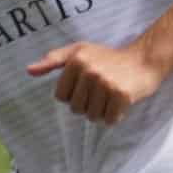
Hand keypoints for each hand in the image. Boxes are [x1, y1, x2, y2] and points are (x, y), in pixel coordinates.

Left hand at [27, 41, 162, 124]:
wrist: (143, 60)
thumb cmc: (108, 57)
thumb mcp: (79, 52)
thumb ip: (53, 60)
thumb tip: (29, 70)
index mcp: (76, 59)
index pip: (61, 97)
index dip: (74, 94)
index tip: (87, 84)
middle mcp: (89, 70)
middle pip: (76, 109)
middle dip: (88, 104)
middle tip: (102, 89)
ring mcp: (106, 83)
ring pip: (92, 117)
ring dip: (102, 111)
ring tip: (111, 94)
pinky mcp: (121, 95)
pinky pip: (109, 120)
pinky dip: (115, 116)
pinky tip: (120, 102)